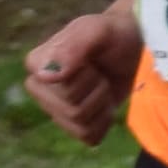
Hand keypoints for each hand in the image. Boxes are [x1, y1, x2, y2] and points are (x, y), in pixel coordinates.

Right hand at [25, 4, 137, 145]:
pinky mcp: (73, 123)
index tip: (92, 60)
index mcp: (36, 64)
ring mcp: (55, 108)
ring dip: (102, 105)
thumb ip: (73, 46)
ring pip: (80, 125)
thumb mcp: (97, 31)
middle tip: (101, 72)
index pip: (64, 91)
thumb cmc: (111, 34)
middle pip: (72, 111)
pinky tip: (105, 103)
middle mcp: (39, 88)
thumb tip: (45, 75)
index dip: (87, 78)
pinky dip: (104, 122)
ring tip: (103, 84)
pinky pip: (88, 137)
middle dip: (97, 92)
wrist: (132, 45)